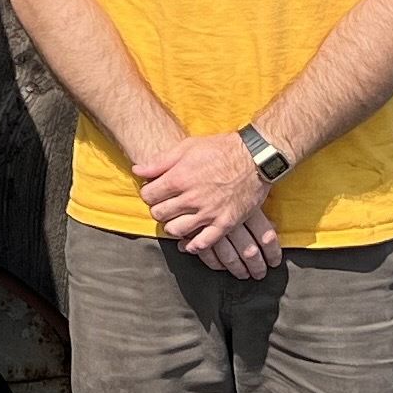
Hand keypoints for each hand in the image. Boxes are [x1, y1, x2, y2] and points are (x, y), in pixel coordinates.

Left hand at [135, 128, 282, 275]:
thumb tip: (137, 170)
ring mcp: (209, 213)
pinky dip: (192, 246)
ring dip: (172, 226)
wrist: (255, 157)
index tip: (154, 193)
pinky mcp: (225, 223)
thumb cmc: (220, 148)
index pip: (149, 195)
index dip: (148, 194)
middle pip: (160, 214)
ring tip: (176, 219)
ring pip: (176, 230)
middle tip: (165, 205)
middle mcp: (191, 198)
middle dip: (158, 209)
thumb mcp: (187, 147)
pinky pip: (203, 243)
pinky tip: (189, 242)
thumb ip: (160, 161)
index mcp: (179, 178)